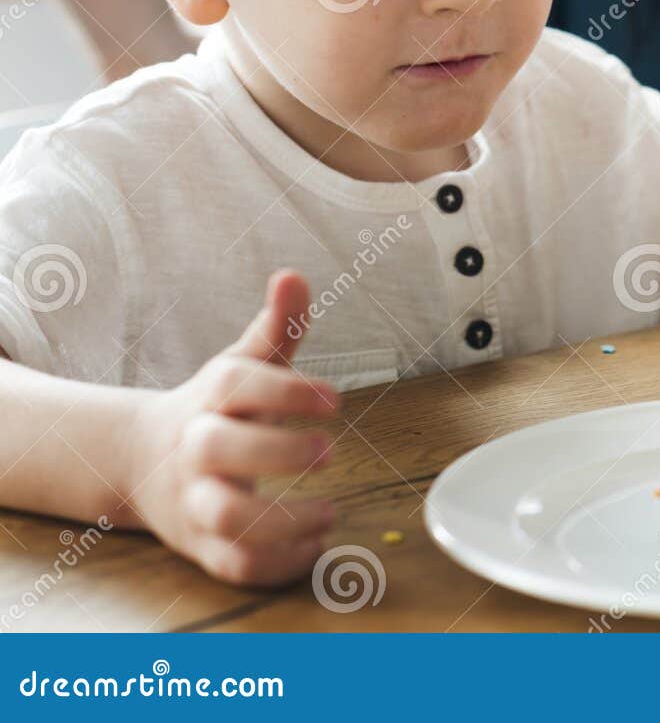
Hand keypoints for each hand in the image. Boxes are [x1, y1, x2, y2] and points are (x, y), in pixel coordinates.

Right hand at [122, 270, 339, 585]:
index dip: (286, 390)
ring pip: (227, 517)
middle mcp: (196, 449)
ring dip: (283, 520)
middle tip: (330, 451)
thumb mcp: (243, 363)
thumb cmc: (216, 407)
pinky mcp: (202, 545)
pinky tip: (318, 546)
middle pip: (221, 449)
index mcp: (210, 398)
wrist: (142, 461)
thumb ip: (276, 326)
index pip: (238, 386)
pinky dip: (277, 563)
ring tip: (331, 513)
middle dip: (277, 453)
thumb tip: (292, 274)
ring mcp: (195, 500)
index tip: (336, 399)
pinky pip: (235, 565)